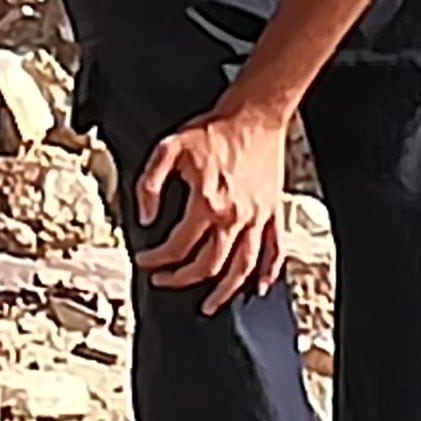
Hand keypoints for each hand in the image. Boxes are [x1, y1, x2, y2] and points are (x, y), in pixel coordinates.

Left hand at [135, 100, 291, 298]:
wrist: (255, 114)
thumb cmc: (214, 129)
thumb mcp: (168, 148)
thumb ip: (150, 185)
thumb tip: (145, 217)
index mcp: (207, 203)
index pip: (178, 246)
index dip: (157, 259)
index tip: (145, 260)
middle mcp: (235, 217)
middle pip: (208, 265)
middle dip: (183, 280)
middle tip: (166, 282)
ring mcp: (258, 217)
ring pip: (242, 267)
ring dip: (225, 291)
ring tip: (210, 305)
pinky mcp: (274, 212)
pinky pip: (275, 250)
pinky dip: (269, 272)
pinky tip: (259, 287)